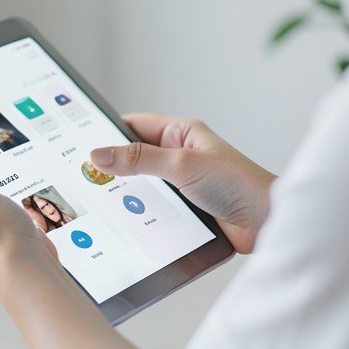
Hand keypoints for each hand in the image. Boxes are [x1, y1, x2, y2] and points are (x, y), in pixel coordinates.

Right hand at [91, 114, 275, 253]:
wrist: (267, 222)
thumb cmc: (238, 184)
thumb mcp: (181, 165)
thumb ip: (139, 159)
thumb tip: (100, 153)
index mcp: (181, 132)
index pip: (134, 125)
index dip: (108, 133)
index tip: (81, 144)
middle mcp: (180, 154)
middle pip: (134, 157)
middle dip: (113, 167)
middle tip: (85, 176)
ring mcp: (182, 182)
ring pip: (142, 185)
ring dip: (128, 194)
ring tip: (102, 201)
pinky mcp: (185, 208)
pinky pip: (154, 208)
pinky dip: (142, 214)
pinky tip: (128, 222)